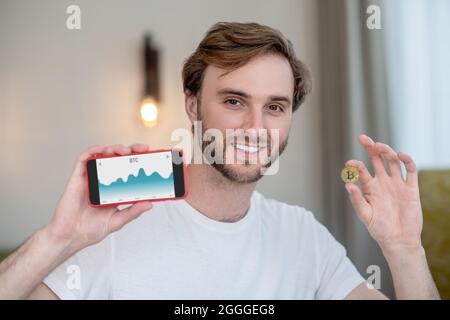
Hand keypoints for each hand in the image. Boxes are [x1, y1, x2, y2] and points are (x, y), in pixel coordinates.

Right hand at [45, 144, 153, 254]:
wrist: (70, 236)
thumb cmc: (90, 229)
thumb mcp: (117, 220)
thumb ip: (133, 212)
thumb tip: (149, 204)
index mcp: (113, 190)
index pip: (128, 171)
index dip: (138, 163)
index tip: (151, 159)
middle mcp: (103, 181)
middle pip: (118, 160)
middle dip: (131, 151)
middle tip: (143, 149)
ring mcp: (91, 178)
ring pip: (103, 156)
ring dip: (115, 148)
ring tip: (127, 151)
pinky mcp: (78, 177)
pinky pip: (84, 159)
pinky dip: (94, 151)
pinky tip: (103, 150)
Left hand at [345, 134, 422, 251]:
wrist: (399, 241)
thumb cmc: (379, 229)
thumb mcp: (365, 215)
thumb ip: (356, 199)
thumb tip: (347, 184)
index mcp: (369, 188)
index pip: (361, 170)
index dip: (355, 165)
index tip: (349, 163)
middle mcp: (383, 183)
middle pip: (376, 160)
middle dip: (370, 148)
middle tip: (363, 138)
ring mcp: (397, 184)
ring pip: (392, 162)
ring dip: (386, 152)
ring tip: (379, 146)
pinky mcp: (411, 189)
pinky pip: (411, 171)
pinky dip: (407, 161)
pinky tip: (400, 155)